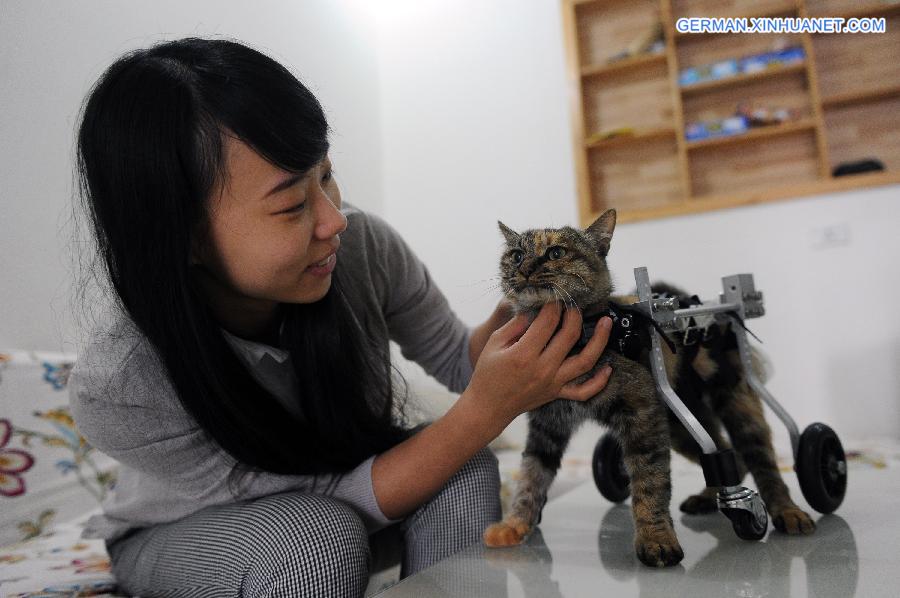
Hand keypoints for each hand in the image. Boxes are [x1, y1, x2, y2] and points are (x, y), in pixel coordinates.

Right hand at [462, 302, 612, 427]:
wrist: (488, 407)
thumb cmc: (488, 373)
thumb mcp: (493, 343)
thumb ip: (515, 324)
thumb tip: (535, 309)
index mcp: (524, 354)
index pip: (548, 322)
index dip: (554, 305)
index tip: (555, 297)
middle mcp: (542, 369)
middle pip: (570, 335)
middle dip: (574, 315)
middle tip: (574, 305)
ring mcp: (553, 383)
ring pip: (586, 361)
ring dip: (600, 340)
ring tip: (607, 322)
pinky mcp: (557, 393)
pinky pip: (584, 391)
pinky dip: (600, 381)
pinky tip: (608, 367)